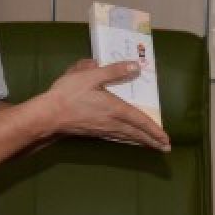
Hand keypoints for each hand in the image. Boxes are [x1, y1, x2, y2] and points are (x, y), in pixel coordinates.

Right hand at [39, 60, 170, 150]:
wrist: (47, 115)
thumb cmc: (69, 94)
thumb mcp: (91, 76)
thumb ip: (114, 71)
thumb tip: (136, 66)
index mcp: (115, 109)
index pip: (140, 121)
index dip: (155, 130)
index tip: (166, 139)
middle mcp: (112, 122)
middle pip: (137, 133)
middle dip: (152, 141)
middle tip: (165, 148)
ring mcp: (102, 130)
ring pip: (127, 137)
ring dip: (141, 142)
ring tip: (152, 146)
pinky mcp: (93, 132)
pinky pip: (116, 138)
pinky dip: (126, 140)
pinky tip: (126, 140)